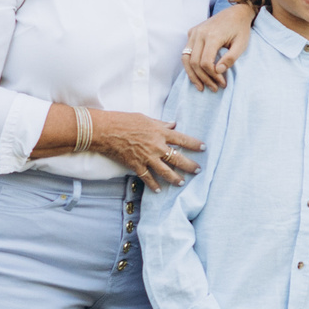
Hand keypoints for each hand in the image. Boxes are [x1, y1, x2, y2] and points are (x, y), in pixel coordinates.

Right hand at [89, 110, 203, 188]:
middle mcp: (156, 146)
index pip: (182, 139)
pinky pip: (147, 178)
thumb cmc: (123, 120)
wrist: (105, 130)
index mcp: (160, 132)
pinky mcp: (136, 166)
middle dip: (190, 165)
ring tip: (182, 183)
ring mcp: (146, 157)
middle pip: (177, 158)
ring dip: (175, 178)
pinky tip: (159, 190)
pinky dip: (153, 185)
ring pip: (165, 171)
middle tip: (198, 170)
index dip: (194, 144)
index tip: (204, 148)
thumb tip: (172, 125)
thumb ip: (160, 124)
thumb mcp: (145, 118)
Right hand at [183, 3, 255, 89]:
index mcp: (212, 35)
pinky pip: (186, 52)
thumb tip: (218, 71)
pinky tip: (197, 75)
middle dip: (203, 78)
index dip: (212, 75)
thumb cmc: (240, 29)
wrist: (236, 12)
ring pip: (186, 58)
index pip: (205, 62)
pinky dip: (190, 65)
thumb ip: (230, 58)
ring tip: (201, 87)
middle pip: (194, 62)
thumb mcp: (241, 44)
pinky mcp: (192, 32)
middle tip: (214, 88)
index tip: (222, 82)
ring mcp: (194, 32)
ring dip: (193, 75)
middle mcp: (200, 33)